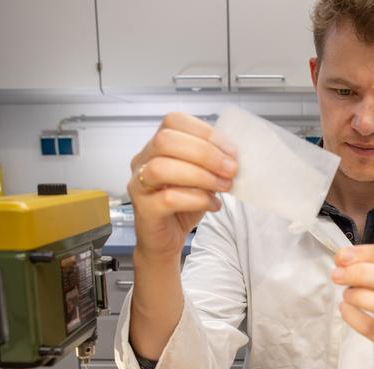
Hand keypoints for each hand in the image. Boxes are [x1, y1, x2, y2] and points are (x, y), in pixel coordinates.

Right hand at [128, 113, 237, 260]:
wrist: (165, 241)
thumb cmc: (182, 206)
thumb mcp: (202, 177)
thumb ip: (212, 163)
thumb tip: (234, 156)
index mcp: (157, 145)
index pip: (174, 121)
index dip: (205, 132)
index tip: (231, 151)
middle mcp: (142, 160)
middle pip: (165, 141)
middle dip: (205, 153)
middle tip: (230, 170)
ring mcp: (138, 185)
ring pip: (161, 168)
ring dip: (200, 176)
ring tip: (223, 187)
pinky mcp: (144, 210)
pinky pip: (167, 198)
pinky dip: (196, 199)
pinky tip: (213, 205)